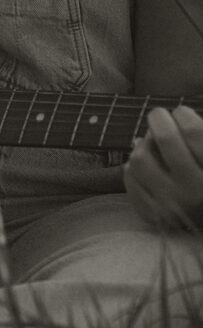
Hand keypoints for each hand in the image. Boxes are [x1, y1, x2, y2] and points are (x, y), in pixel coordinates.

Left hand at [123, 105, 202, 229]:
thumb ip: (198, 138)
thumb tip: (174, 117)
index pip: (193, 131)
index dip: (184, 114)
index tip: (181, 112)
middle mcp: (193, 191)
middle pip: (165, 140)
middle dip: (159, 119)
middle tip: (159, 115)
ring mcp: (170, 205)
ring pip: (140, 159)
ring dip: (143, 145)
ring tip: (151, 144)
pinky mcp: (153, 216)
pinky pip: (130, 180)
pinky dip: (133, 168)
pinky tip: (144, 165)